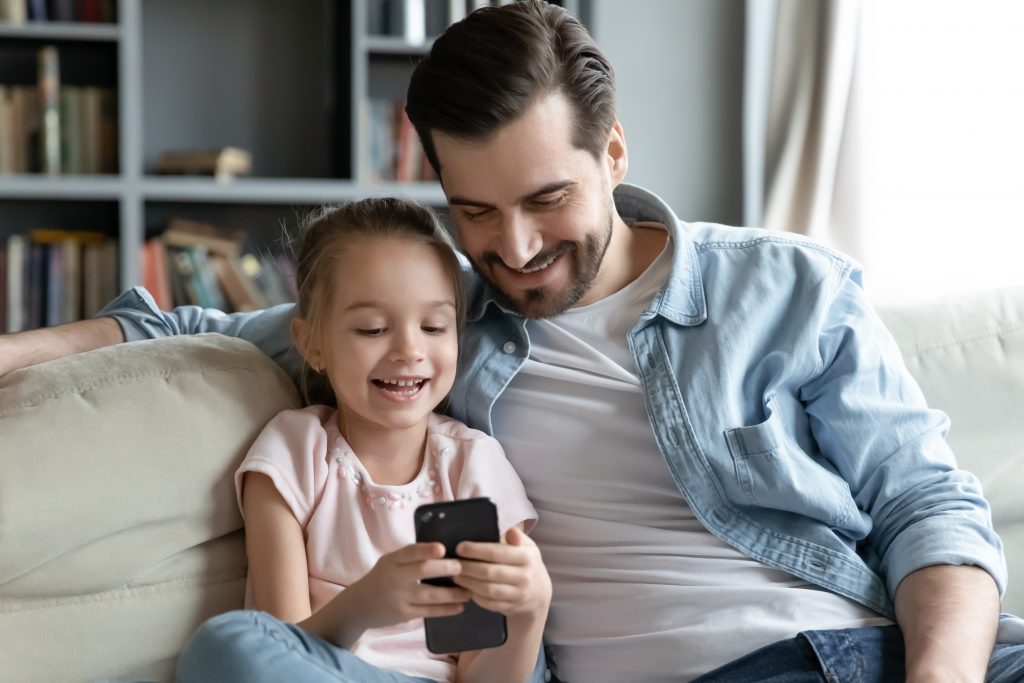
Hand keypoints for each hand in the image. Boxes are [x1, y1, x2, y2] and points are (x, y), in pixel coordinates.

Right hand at [345, 542, 470, 629]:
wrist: (360, 605)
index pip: (410, 552)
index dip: (426, 550)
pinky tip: (460, 606)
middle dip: (444, 568)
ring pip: (429, 594)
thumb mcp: (390, 562)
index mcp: (393, 560)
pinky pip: (429, 611)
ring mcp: (399, 597)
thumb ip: (410, 557)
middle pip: (422, 571)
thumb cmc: (382, 578)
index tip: (442, 548)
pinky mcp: (404, 614)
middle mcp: (395, 577)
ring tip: (469, 591)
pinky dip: (446, 609)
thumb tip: (443, 551)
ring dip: (452, 593)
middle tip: (462, 567)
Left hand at [452, 526, 550, 618]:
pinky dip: (476, 597)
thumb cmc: (527, 564)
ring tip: (456, 576)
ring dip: (469, 583)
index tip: (460, 548)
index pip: (497, 552)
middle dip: (468, 568)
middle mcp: (525, 576)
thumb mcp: (528, 547)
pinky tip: (466, 589)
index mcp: (527, 557)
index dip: (476, 550)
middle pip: (490, 572)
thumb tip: (510, 531)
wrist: (539, 593)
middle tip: (453, 563)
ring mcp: (519, 594)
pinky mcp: (511, 607)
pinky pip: (490, 604)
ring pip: (488, 590)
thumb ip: (518, 537)